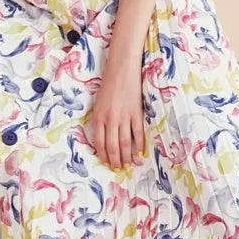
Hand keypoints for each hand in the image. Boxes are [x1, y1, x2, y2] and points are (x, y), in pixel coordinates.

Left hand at [87, 52, 145, 168]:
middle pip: (113, 146)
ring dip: (127, 156)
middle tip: (118, 169)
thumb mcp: (98, 103)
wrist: (122, 69)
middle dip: (115, 160)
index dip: (103, 155)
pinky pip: (138, 133)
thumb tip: (105, 138)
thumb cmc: (108, 85)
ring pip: (125, 143)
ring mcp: (124, 117)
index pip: (100, 143)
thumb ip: (100, 120)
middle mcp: (110, 119)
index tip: (106, 163)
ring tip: (129, 165)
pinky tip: (140, 153)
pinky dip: (139, 145)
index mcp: (98, 117)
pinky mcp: (136, 113)